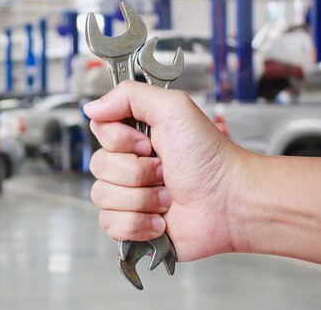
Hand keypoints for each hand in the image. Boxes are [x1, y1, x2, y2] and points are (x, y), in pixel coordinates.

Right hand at [84, 81, 245, 261]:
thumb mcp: (173, 108)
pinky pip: (111, 224)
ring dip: (141, 198)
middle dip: (136, 172)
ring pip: (102, 196)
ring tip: (168, 197)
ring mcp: (129, 196)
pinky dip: (139, 223)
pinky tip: (161, 219)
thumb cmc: (209, 157)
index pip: (99, 130)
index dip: (119, 140)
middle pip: (98, 165)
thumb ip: (129, 95)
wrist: (230, 203)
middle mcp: (129, 164)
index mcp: (135, 135)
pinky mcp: (133, 225)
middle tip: (165, 171)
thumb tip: (90, 107)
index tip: (147, 143)